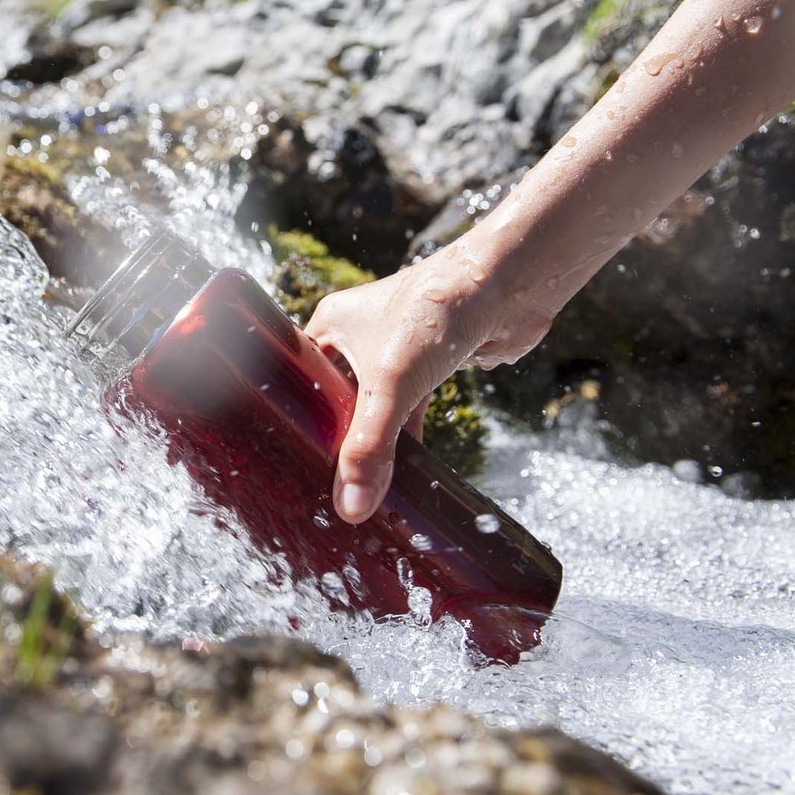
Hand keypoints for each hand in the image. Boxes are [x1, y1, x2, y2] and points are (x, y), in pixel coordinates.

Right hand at [305, 246, 554, 523]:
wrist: (509, 285)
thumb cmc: (438, 311)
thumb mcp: (391, 384)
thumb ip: (370, 447)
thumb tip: (352, 510)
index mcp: (331, 325)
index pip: (295, 380)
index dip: (289, 420)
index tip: (284, 462)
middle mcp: (358, 336)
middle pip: (333, 400)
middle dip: (331, 440)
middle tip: (318, 488)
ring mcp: (395, 352)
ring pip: (372, 407)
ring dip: (370, 443)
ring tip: (355, 490)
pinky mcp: (430, 366)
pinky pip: (407, 409)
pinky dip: (404, 440)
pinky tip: (400, 474)